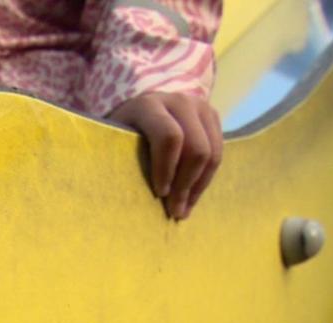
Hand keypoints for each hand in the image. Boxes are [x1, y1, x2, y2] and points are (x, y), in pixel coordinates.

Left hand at [108, 92, 222, 220]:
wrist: (136, 111)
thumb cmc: (119, 134)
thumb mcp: (114, 142)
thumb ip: (124, 160)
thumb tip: (130, 201)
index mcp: (149, 105)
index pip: (169, 138)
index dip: (167, 169)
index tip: (160, 194)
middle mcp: (178, 101)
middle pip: (196, 148)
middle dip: (186, 183)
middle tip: (175, 211)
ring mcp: (199, 106)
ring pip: (212, 152)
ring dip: (199, 185)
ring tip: (184, 209)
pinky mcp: (212, 116)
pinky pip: (218, 152)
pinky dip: (206, 178)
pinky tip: (191, 195)